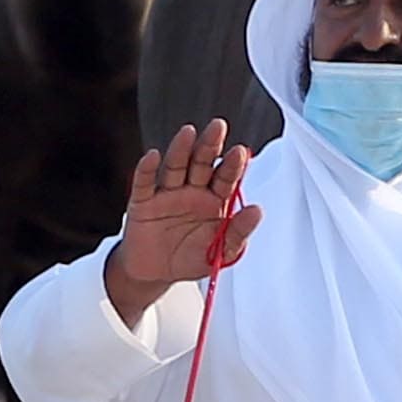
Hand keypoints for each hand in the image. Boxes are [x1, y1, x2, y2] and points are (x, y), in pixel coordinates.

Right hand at [107, 121, 253, 322]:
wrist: (156, 274)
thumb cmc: (191, 259)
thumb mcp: (220, 252)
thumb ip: (238, 232)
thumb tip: (258, 210)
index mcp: (215, 200)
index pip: (226, 178)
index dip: (233, 165)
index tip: (241, 152)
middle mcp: (192, 191)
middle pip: (202, 164)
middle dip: (210, 145)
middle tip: (219, 126)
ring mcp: (167, 194)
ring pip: (175, 167)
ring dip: (181, 149)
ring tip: (189, 132)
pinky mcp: (143, 203)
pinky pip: (144, 183)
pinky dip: (147, 169)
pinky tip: (153, 155)